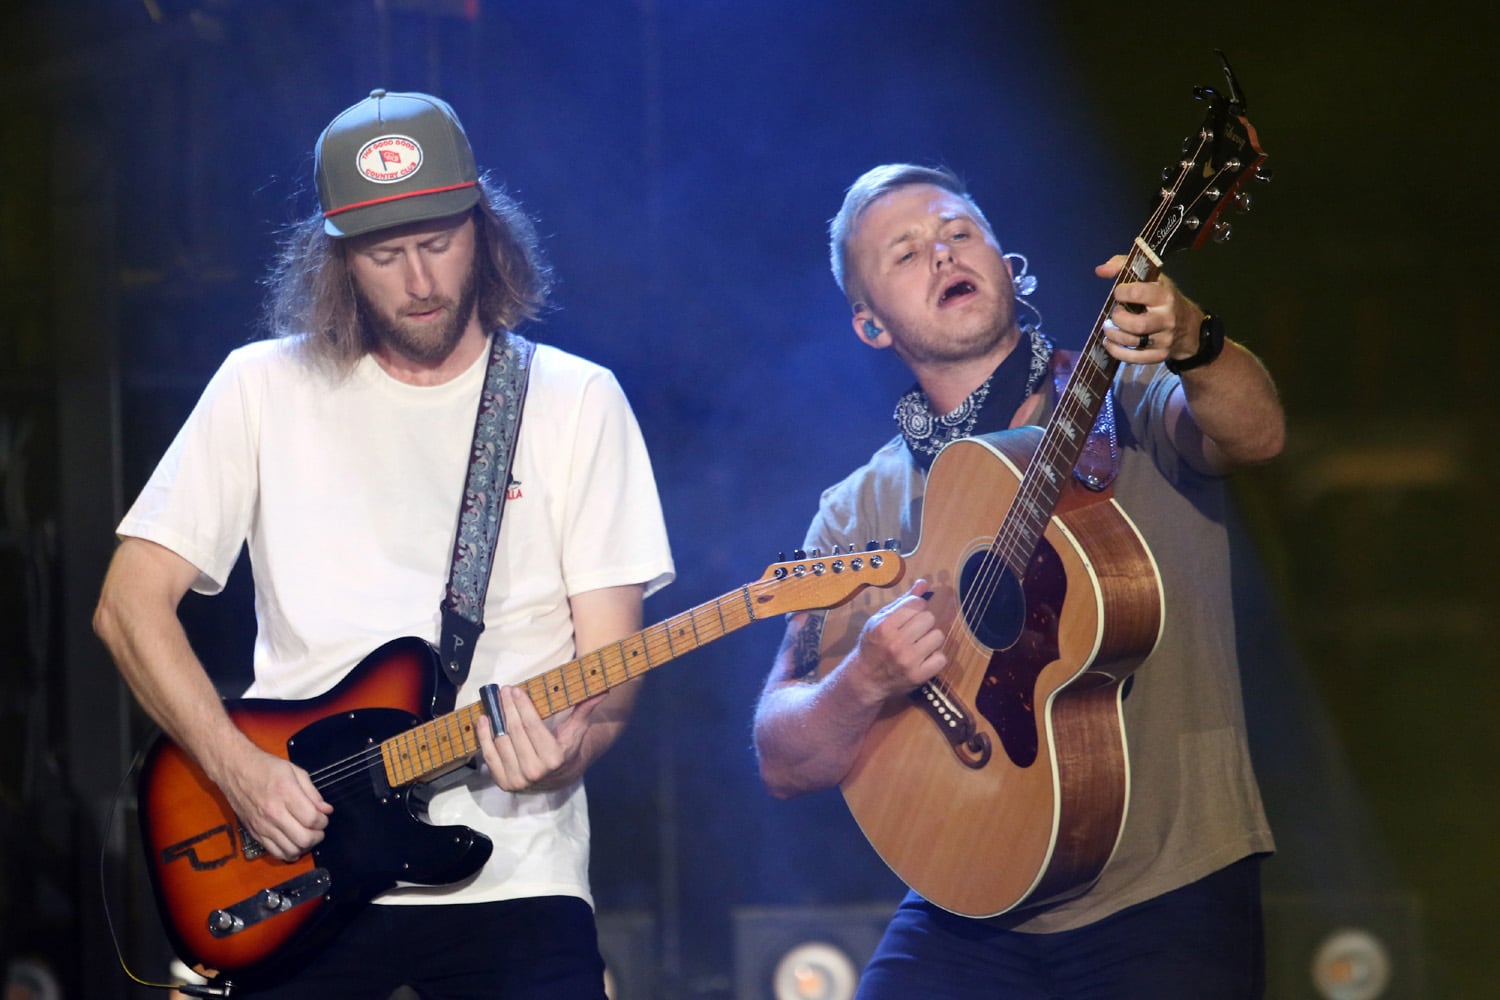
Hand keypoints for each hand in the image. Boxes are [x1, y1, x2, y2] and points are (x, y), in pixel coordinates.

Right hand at [215, 745, 331, 861]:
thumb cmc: (265, 767)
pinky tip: (293, 844)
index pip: (312, 819)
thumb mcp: (294, 771)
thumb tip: (326, 810)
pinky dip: (288, 853)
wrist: (234, 769)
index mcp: (286, 793)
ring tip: (307, 836)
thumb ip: (312, 792)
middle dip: (317, 836)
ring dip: (304, 847)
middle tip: (318, 829)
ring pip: (290, 850)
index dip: (323, 821)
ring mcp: (262, 826)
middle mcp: (273, 813)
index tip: (323, 816)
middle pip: (303, 839)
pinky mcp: (254, 833)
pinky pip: (274, 852)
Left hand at [476, 685, 602, 792]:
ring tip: (493, 703)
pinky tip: (484, 720)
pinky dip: (484, 737)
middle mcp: (535, 772)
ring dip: (494, 720)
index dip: (522, 706)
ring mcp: (518, 780)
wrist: (560, 777)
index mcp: (554, 758)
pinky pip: (490, 757)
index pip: (532, 726)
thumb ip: (585, 709)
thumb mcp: (577, 729)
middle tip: (503, 691)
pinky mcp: (504, 784)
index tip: (516, 690)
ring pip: (501, 743)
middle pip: (515, 732)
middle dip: (508, 708)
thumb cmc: (568, 747)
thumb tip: (602, 690)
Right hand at [844, 578, 947, 703]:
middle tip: (914, 631)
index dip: (916, 607)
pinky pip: (941, 658)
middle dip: (924, 623)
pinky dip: (935, 657)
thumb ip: (903, 601)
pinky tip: (924, 658)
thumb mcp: (881, 619)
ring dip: (931, 639)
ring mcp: (908, 661)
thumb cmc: (873, 645)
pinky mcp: (918, 676)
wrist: (865, 679)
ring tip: (920, 644)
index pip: (916, 604)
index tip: (910, 616)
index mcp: (884, 626)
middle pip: (929, 618)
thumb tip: (924, 583)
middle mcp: (896, 643)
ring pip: (938, 636)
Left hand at [1095, 255, 1202, 365]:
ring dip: (1114, 335)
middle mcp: (1166, 319)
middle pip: (1137, 324)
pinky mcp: (1159, 355)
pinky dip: (1117, 352)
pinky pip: (1134, 358)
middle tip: (1115, 314)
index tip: (1119, 293)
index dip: (1122, 292)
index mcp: (1165, 296)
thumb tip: (1100, 270)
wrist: (1190, 328)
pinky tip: (1110, 343)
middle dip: (1119, 319)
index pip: (1139, 293)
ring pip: (1133, 342)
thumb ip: (1125, 267)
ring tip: (1109, 329)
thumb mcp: (1153, 278)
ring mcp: (1164, 339)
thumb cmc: (1165, 299)